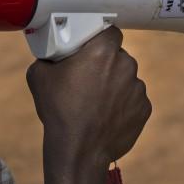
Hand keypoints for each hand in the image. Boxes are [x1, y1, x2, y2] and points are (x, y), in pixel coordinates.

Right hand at [28, 27, 151, 169]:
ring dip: (115, 86)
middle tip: (88, 78)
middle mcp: (126, 65)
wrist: (78, 151)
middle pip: (119, 56)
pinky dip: (123, 105)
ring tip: (95, 103)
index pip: (110, 32)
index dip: (100, 39)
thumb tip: (51, 54)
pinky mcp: (144, 109)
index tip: (90, 48)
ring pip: (127, 79)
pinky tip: (105, 116)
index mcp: (103, 51)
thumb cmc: (59, 111)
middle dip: (106, 64)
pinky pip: (134, 100)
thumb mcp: (39, 76)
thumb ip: (49, 57)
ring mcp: (138, 88)